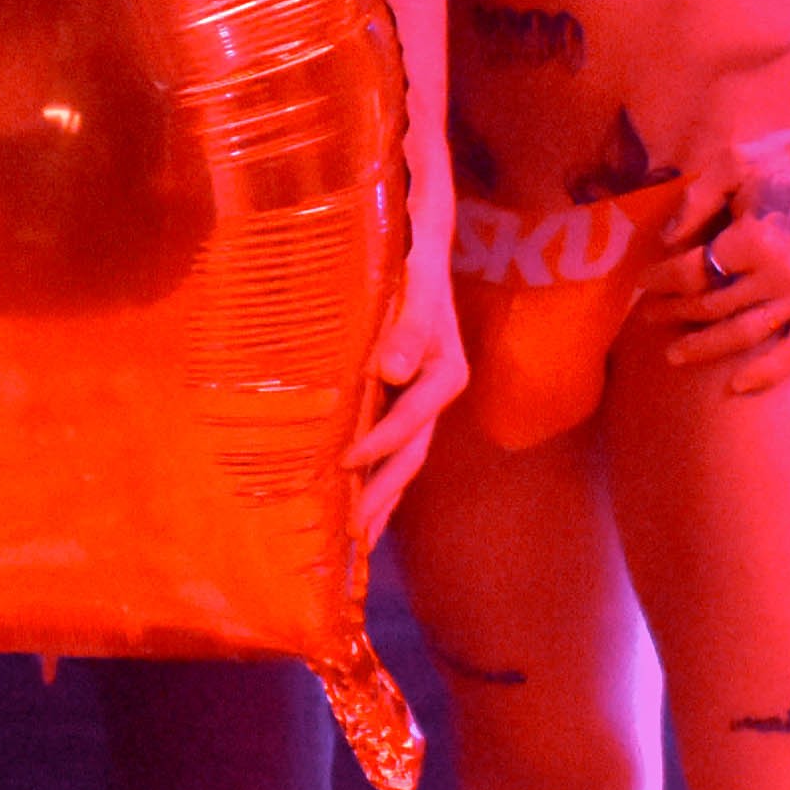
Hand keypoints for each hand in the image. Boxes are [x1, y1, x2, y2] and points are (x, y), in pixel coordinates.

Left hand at [352, 263, 467, 542]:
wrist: (417, 246)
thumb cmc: (413, 265)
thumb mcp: (416, 287)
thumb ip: (408, 328)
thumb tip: (393, 371)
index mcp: (444, 374)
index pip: (409, 422)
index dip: (378, 446)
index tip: (345, 464)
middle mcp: (435, 396)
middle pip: (409, 457)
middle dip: (382, 498)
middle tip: (353, 538)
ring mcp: (420, 403)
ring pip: (401, 462)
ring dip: (380, 501)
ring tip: (355, 543)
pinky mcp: (403, 402)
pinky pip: (390, 449)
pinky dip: (374, 479)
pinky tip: (353, 506)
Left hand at [654, 125, 789, 395]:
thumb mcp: (736, 161)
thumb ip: (696, 200)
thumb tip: (666, 244)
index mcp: (754, 238)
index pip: (692, 272)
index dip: (661, 280)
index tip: (644, 283)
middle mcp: (780, 274)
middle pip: (712, 305)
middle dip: (674, 311)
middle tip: (648, 315)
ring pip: (744, 334)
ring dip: (704, 347)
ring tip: (674, 354)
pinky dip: (767, 373)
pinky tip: (737, 386)